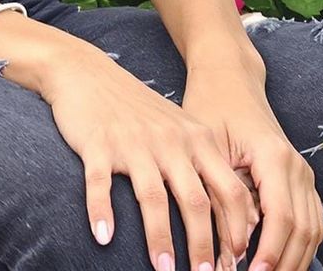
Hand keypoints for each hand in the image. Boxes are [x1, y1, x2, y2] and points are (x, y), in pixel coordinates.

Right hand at [32, 41, 258, 270]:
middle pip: (196, 200)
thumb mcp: (179, 130)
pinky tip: (103, 237)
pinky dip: (102, 211)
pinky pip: (101, 183)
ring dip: (160, 240)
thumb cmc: (137, 109)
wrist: (86, 72)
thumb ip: (202, 166)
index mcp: (196, 139)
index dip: (236, 232)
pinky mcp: (98, 143)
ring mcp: (133, 142)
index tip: (235, 263)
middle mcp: (169, 140)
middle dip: (203, 246)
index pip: (229, 192)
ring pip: (153, 198)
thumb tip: (230, 222)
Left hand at [180, 69, 322, 270]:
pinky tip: (279, 263)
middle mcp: (297, 166)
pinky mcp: (300, 180)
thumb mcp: (207, 146)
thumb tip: (233, 245)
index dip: (269, 251)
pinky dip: (298, 246)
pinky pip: (309, 222)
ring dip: (293, 260)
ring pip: (311, 231)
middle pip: (302, 230)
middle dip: (283, 263)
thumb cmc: (212, 104)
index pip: (281, 216)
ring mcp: (303, 174)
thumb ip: (221, 195)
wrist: (229, 77)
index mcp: (274, 156)